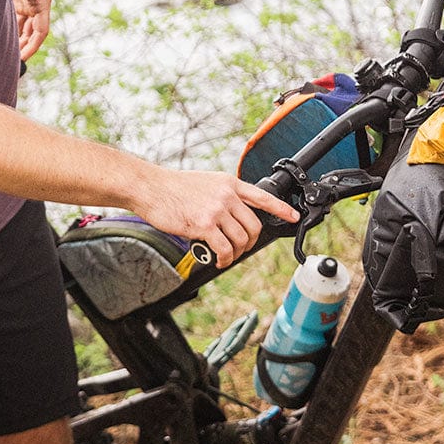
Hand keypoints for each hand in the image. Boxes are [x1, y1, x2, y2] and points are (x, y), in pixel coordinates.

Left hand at [9, 0, 50, 60]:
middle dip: (25, 47)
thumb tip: (6, 32)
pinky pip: (19, 21)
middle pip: (35, 33)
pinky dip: (14, 31)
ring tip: (7, 55)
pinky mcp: (20, 1)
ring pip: (27, 29)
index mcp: (43, 1)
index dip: (33, 47)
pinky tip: (4, 41)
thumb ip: (11, 10)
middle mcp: (39, 4)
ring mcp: (29, 3)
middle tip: (13, 62)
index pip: (41, 31)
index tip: (22, 59)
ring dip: (19, 41)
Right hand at [140, 171, 298, 269]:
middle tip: (241, 249)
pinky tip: (218, 260)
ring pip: (241, 239)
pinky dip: (225, 259)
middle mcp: (227, 195)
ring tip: (226, 256)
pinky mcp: (204, 225)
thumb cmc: (171, 187)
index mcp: (228, 183)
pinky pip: (225, 248)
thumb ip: (220, 195)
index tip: (293, 216)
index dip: (281, 208)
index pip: (263, 196)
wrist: (150, 187)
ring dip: (236, 253)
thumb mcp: (204, 183)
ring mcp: (216, 210)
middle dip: (250, 243)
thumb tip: (229, 215)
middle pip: (254, 225)